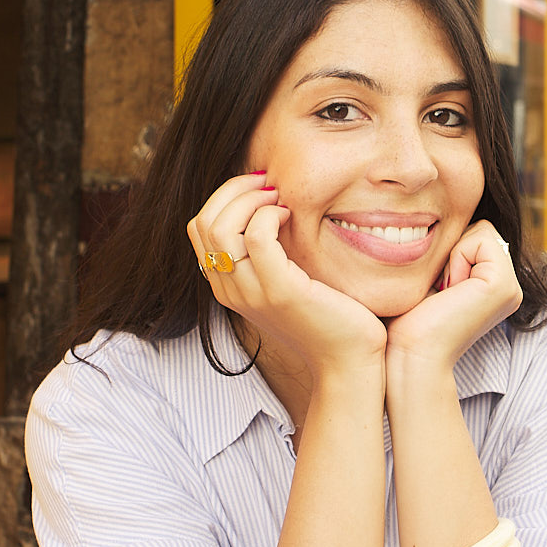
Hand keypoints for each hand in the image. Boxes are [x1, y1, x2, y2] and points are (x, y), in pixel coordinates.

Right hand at [188, 173, 386, 375]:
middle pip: (204, 222)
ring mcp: (251, 293)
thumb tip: (268, 201)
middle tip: (269, 186)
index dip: (225, 197)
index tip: (259, 189)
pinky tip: (292, 215)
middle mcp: (231, 291)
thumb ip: (269, 252)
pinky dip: (271, 214)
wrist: (347, 360)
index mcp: (227, 286)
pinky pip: (257, 237)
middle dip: (234, 191)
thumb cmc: (326, 315)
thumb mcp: (287, 279)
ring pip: (222, 227)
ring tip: (280, 199)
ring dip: (251, 199)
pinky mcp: (280, 292)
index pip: (199, 227)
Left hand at [384, 220, 522, 370]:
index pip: (475, 232)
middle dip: (451, 250)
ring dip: (452, 255)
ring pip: (481, 229)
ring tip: (443, 291)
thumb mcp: (431, 277)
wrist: (409, 354)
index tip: (436, 287)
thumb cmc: (407, 320)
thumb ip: (447, 252)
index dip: (448, 249)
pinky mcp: (504, 285)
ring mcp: (511, 287)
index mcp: (493, 284)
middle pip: (480, 227)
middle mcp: (509, 286)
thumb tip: (438, 215)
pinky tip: (449, 290)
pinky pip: (480, 238)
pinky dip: (457, 258)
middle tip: (439, 289)